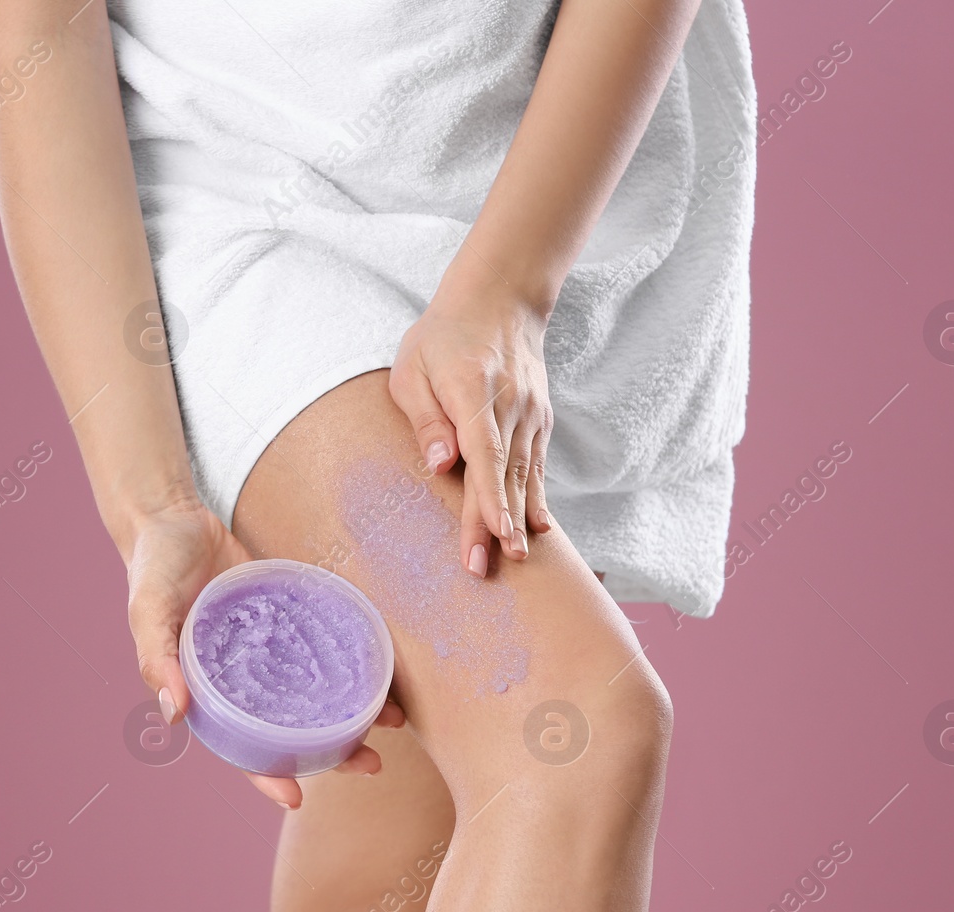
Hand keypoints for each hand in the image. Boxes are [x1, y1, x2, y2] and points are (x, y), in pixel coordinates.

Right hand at [125, 499, 403, 808]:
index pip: (240, 748)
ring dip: (353, 711)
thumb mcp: (147, 611)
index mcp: (209, 692)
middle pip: (291, 730)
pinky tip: (382, 668)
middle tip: (372, 764)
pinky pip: (324, 644)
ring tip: (394, 722)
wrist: (173, 515)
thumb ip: (157, 658)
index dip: (266, 775)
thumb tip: (173, 714)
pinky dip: (351, 659)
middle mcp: (245, 680)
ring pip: (316, 693)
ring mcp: (271, 650)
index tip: (297, 799)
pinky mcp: (290, 616)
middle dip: (331, 753)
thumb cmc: (154, 569)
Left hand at [389, 278, 554, 576]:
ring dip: (519, 518)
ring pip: (525, 474)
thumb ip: (427, 419)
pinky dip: (536, 497)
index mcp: (474, 392)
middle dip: (496, 524)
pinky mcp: (539, 419)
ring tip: (516, 558)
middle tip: (485, 567)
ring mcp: (531, 413)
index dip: (487, 498)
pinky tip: (536, 529)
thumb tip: (440, 466)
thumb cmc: (442, 338)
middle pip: (504, 474)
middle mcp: (511, 405)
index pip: (485, 454)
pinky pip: (536, 465)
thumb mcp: (414, 369)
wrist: (499, 301)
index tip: (489, 535)